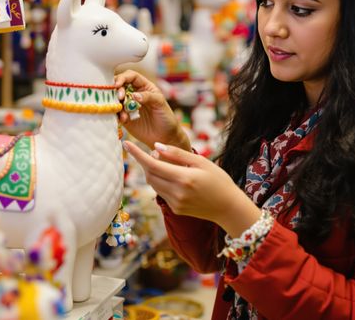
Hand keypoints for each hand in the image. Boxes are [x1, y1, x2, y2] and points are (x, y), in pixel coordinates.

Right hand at [115, 70, 190, 150]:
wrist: (165, 137)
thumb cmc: (166, 117)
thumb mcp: (160, 103)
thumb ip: (148, 97)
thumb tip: (134, 95)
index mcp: (144, 86)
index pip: (131, 76)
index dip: (123, 77)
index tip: (118, 84)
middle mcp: (134, 94)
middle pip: (119, 86)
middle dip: (117, 90)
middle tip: (120, 97)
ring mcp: (128, 106)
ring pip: (115, 99)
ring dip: (116, 103)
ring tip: (124, 112)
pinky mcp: (125, 118)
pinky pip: (116, 113)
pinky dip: (117, 115)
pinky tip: (124, 119)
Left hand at [123, 141, 260, 236]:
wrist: (229, 207)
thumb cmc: (219, 180)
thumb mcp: (201, 162)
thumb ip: (177, 154)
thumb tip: (155, 146)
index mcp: (184, 178)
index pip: (152, 165)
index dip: (137, 154)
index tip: (125, 143)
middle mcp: (177, 193)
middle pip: (150, 175)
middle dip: (146, 162)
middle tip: (155, 152)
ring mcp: (175, 204)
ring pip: (154, 185)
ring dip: (153, 172)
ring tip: (165, 163)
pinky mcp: (176, 210)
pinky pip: (162, 193)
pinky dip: (162, 182)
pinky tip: (174, 177)